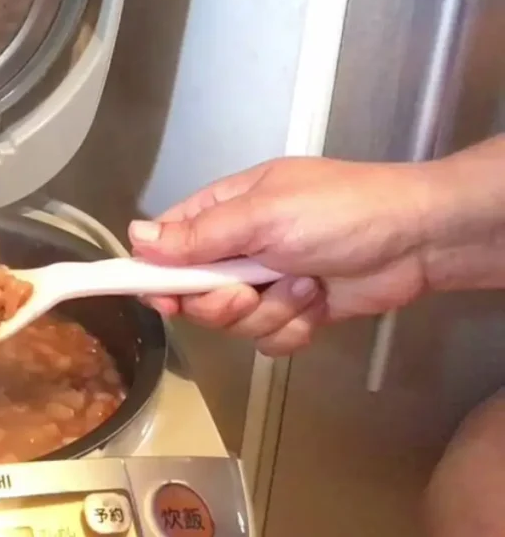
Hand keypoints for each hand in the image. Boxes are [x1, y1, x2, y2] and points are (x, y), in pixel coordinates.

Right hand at [128, 157, 437, 355]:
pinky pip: (269, 339)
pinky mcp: (294, 312)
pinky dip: (295, 327)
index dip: (158, 274)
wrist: (416, 239)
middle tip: (250, 290)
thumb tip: (135, 238)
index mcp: (223, 211)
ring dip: (270, 311)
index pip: (166, 244)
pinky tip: (318, 302)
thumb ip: (199, 235)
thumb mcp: (262, 215)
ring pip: (233, 323)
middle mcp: (237, 248)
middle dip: (223, 302)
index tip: (164, 297)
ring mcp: (266, 283)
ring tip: (305, 285)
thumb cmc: (338, 211)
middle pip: (195, 295)